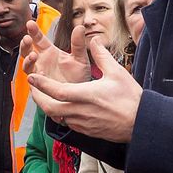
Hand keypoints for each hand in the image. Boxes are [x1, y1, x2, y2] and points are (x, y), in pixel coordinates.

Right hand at [20, 20, 91, 84]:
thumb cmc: (80, 77)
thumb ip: (78, 43)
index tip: (30, 23)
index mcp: (49, 52)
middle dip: (25, 44)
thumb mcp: (80, 58)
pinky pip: (32, 80)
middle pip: (28, 50)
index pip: (38, 39)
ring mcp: (39, 74)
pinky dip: (32, 76)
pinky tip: (35, 73)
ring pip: (27, 64)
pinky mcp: (39, 87)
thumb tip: (80, 27)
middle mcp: (41, 62)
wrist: (82, 97)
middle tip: (27, 38)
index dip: (34, 31)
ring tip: (33, 55)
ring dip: (27, 59)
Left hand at [27, 41, 141, 141]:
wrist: (141, 123)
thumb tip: (94, 41)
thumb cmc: (130, 98)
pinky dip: (62, 115)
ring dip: (50, 107)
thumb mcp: (117, 73)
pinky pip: (68, 123)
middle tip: (34, 90)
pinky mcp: (87, 131)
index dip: (41, 84)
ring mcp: (83, 123)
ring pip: (58, 116)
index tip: (31, 77)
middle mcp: (80, 111)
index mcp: (85, 95)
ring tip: (47, 97)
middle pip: (50, 108)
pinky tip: (65, 108)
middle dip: (38, 98)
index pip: (56, 91)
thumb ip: (102, 56)